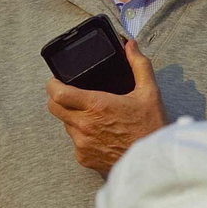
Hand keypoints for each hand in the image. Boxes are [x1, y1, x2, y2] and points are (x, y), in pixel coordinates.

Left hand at [45, 40, 165, 174]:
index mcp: (96, 105)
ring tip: (92, 115)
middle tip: (70, 95)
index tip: (56, 81)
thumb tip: (129, 45)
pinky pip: (75, 143)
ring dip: (72, 118)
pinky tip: (99, 134)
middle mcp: (84, 125)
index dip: (52, 84)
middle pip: (54, 108)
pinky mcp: (84, 158)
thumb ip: (138, 65)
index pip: (57, 93)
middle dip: (58, 99)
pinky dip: (82, 136)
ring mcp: (82, 144)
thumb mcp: (149, 92)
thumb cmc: (151, 128)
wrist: (154, 162)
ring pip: (65, 125)